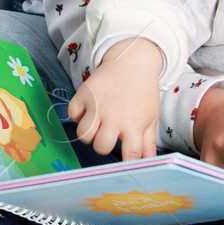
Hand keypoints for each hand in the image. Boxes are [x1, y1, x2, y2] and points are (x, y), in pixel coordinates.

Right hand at [67, 38, 161, 159]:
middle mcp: (114, 116)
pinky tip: (88, 110)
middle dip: (103, 146)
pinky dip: (78, 115)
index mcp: (133, 124)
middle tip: (108, 134)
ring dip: (89, 134)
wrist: (133, 61)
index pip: (130, 154)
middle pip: (101, 147)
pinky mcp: (84, 94)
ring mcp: (97, 105)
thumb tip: (149, 162)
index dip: (128, 162)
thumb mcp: (150, 116)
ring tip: (97, 125)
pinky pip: (73, 114)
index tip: (125, 161)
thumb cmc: (143, 92)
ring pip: (83, 135)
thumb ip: (148, 142)